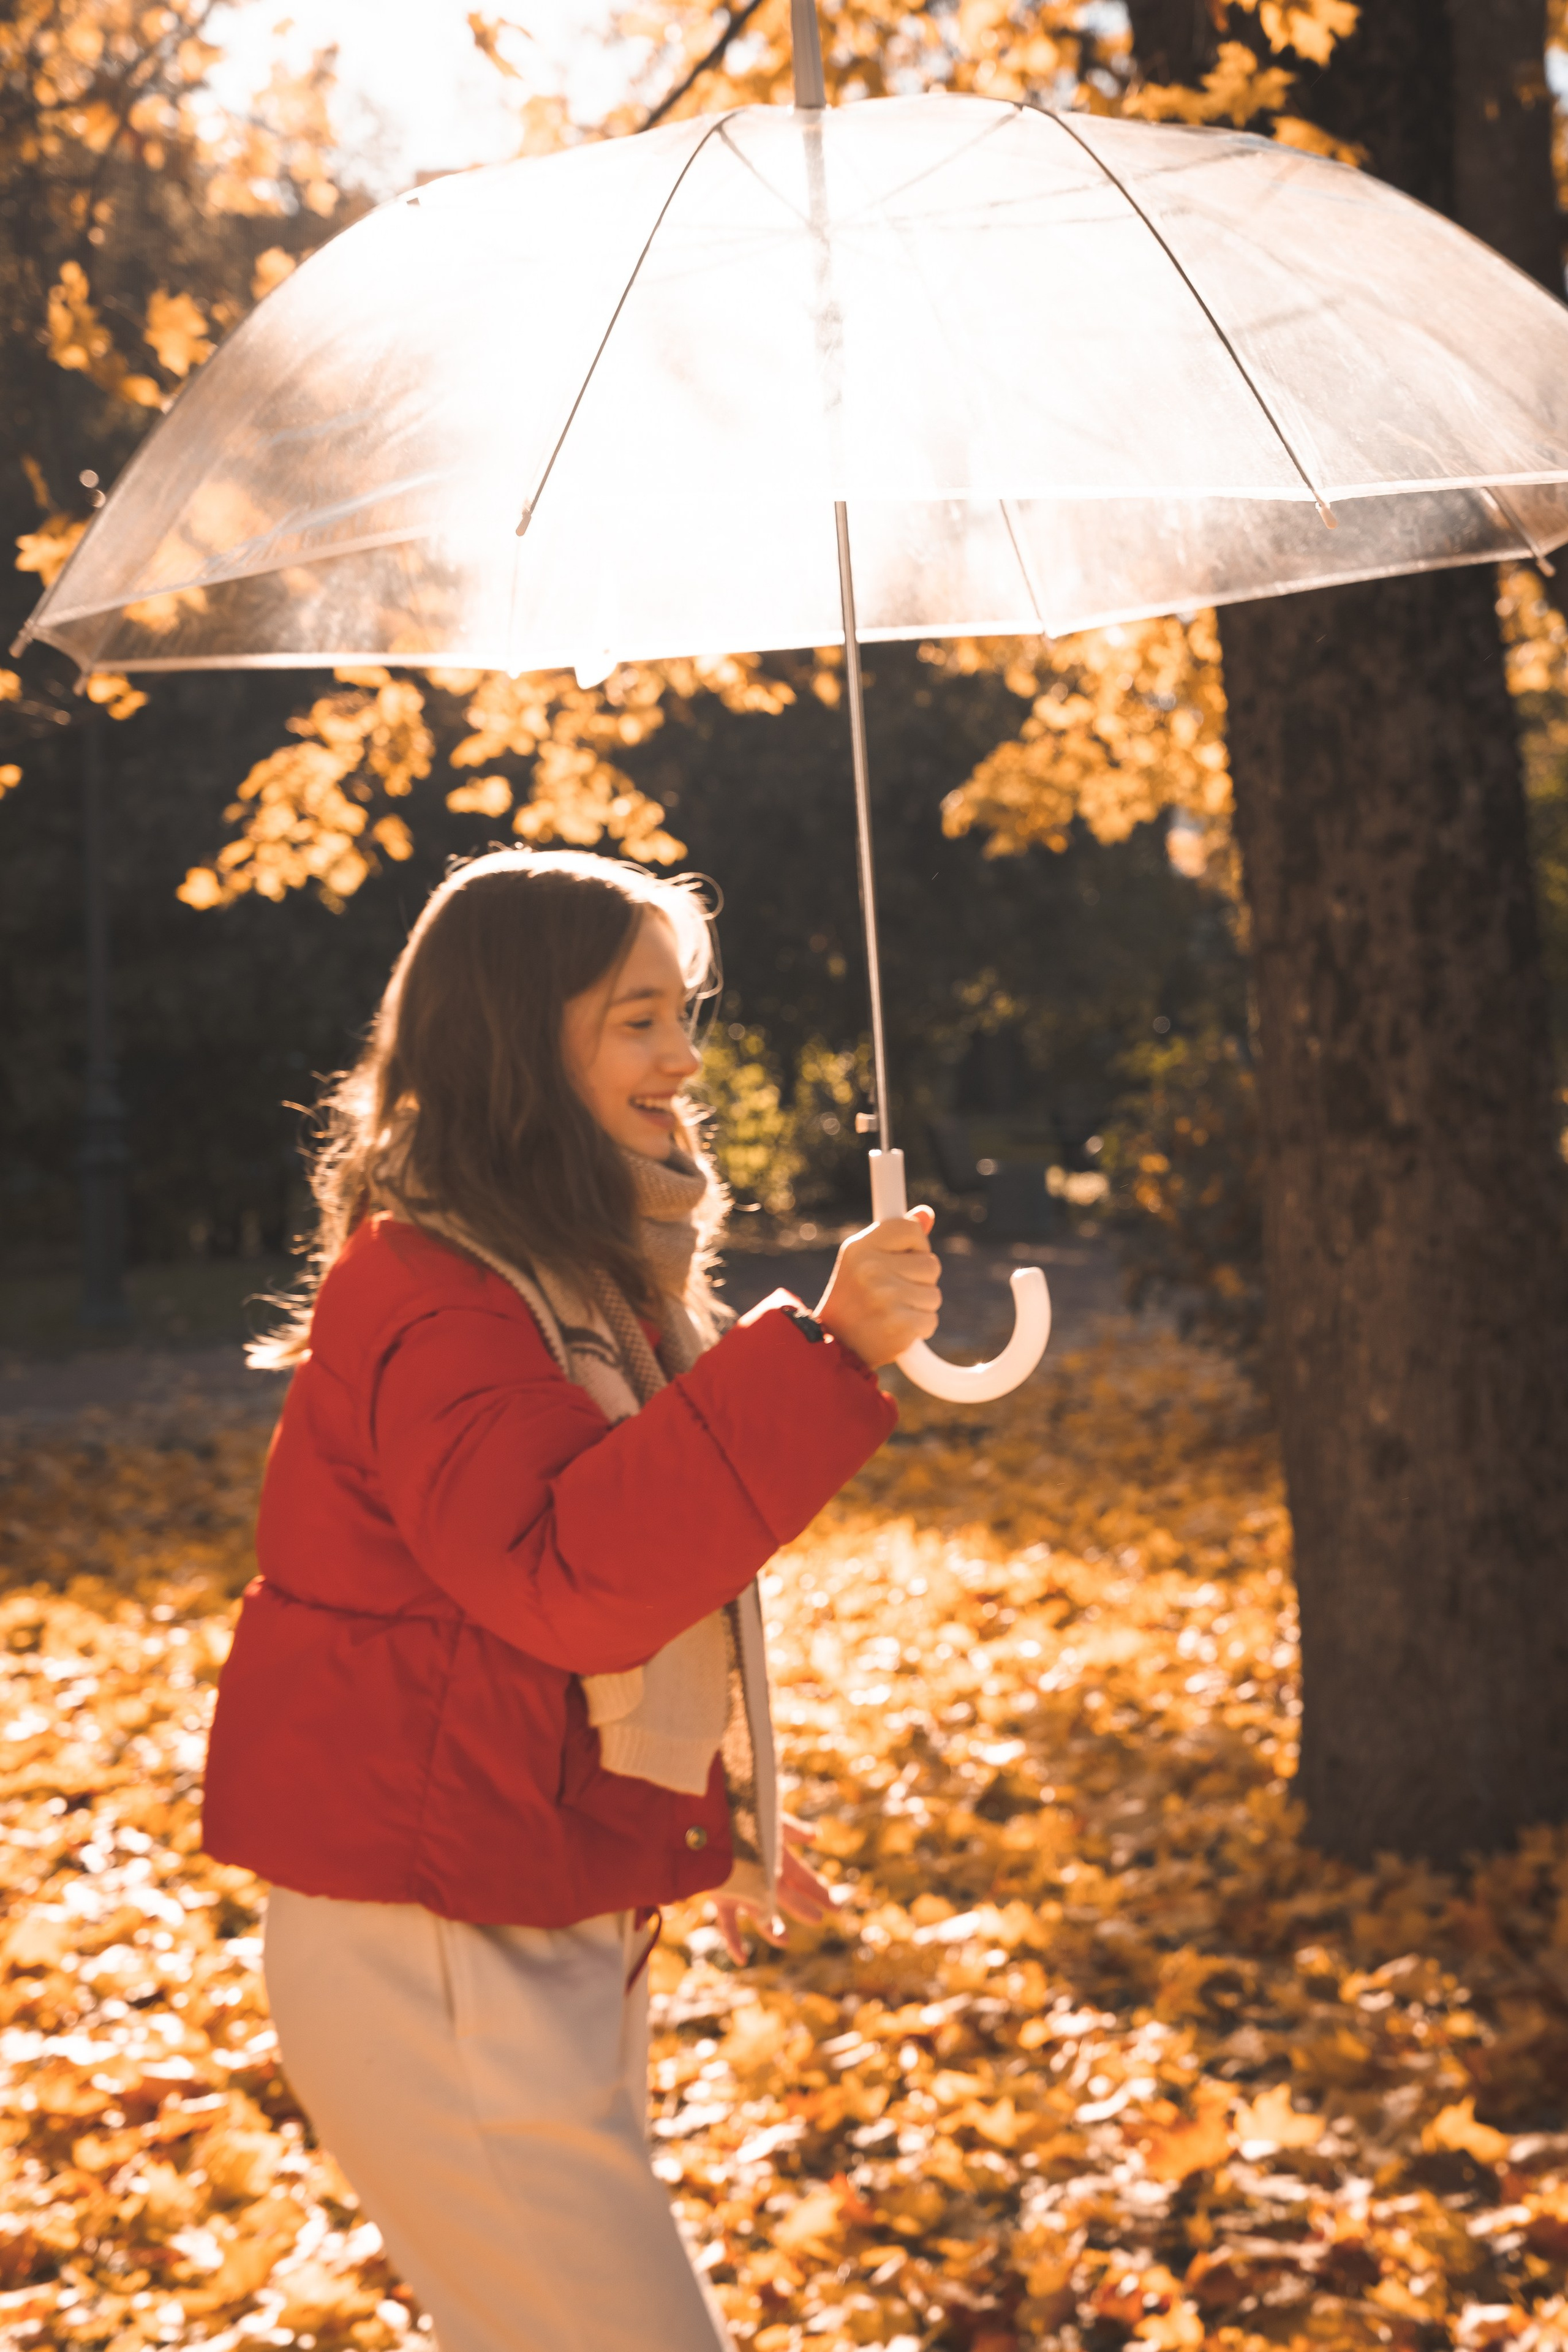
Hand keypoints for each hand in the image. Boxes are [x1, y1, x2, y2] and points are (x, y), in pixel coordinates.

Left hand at [711, 1820, 837, 1964]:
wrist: (700, 1816)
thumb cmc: (736, 1813)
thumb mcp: (768, 1818)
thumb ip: (791, 1829)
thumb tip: (816, 1835)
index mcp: (773, 1856)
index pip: (801, 1876)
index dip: (817, 1890)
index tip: (835, 1906)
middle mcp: (759, 1874)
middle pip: (786, 1894)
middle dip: (805, 1906)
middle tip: (820, 1919)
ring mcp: (740, 1886)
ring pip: (759, 1912)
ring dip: (772, 1927)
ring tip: (784, 1940)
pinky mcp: (720, 1895)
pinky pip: (727, 1923)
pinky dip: (734, 1941)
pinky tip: (741, 1959)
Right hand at [814, 1207, 940, 1368]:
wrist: (835, 1344)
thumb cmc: (852, 1297)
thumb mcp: (864, 1259)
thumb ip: (895, 1236)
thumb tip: (927, 1213)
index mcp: (861, 1247)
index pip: (912, 1229)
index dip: (917, 1245)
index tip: (905, 1259)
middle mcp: (871, 1269)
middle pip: (930, 1264)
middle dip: (920, 1280)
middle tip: (894, 1291)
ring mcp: (885, 1298)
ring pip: (934, 1294)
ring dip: (920, 1305)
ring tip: (893, 1311)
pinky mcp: (899, 1325)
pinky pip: (931, 1319)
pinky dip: (920, 1327)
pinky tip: (898, 1328)